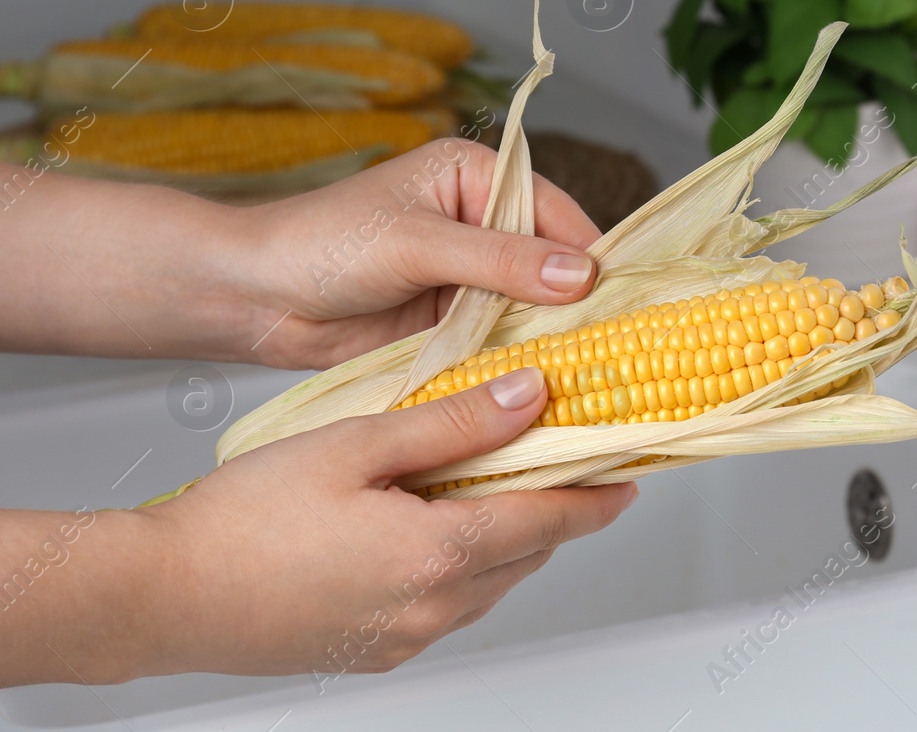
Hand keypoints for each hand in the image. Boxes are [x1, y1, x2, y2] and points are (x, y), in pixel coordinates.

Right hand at [0, 369, 636, 685]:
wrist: (158, 596)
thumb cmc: (244, 519)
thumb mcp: (358, 445)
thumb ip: (455, 421)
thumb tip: (531, 396)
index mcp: (440, 554)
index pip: (553, 521)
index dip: (598, 493)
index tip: (629, 471)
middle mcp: (434, 608)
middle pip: (527, 552)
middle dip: (553, 507)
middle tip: (561, 459)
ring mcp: (404, 637)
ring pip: (489, 581)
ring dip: (505, 535)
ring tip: (493, 481)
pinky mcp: (373, 649)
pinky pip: (446, 605)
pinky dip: (461, 564)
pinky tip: (430, 524)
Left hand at [239, 138, 602, 369]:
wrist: (254, 299)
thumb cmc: (323, 245)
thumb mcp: (417, 244)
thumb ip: (500, 260)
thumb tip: (580, 274)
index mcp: (475, 176)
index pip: (552, 213)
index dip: (586, 255)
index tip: (622, 297)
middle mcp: (480, 223)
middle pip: (550, 264)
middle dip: (574, 301)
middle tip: (620, 343)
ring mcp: (468, 276)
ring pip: (530, 307)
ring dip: (550, 336)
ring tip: (593, 370)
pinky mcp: (452, 322)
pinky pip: (501, 339)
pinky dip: (518, 360)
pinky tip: (545, 384)